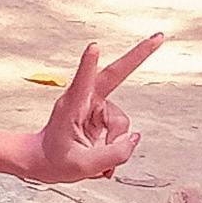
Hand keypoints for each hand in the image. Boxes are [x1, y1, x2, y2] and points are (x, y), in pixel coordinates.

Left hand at [5, 34, 161, 181]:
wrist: (42, 161)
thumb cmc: (53, 160)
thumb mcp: (82, 165)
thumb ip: (112, 154)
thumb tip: (135, 138)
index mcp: (71, 105)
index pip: (82, 82)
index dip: (89, 65)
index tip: (94, 46)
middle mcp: (86, 100)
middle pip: (115, 74)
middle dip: (138, 55)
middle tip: (159, 37)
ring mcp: (96, 106)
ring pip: (122, 123)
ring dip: (115, 143)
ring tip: (96, 157)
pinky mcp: (103, 114)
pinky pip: (122, 131)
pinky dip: (116, 146)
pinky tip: (101, 154)